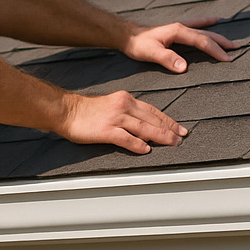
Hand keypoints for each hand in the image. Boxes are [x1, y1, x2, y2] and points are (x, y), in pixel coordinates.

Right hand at [57, 90, 187, 153]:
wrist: (67, 111)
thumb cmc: (87, 111)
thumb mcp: (112, 104)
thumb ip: (128, 112)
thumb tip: (144, 126)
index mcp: (126, 99)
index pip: (153, 110)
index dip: (168, 120)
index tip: (179, 128)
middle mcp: (124, 106)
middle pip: (152, 119)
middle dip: (169, 129)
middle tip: (182, 137)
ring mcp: (115, 118)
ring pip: (144, 128)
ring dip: (161, 136)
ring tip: (172, 143)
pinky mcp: (106, 130)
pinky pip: (126, 138)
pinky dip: (138, 144)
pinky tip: (146, 150)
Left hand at [122, 17, 239, 72]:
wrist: (128, 35)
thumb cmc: (138, 45)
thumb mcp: (151, 53)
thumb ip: (168, 59)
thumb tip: (185, 67)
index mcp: (178, 31)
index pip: (202, 42)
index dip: (216, 50)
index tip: (228, 59)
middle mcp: (181, 27)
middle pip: (207, 34)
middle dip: (223, 42)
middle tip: (237, 49)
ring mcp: (180, 27)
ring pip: (204, 30)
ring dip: (218, 35)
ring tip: (232, 40)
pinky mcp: (177, 29)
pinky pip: (196, 25)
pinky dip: (207, 23)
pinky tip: (214, 21)